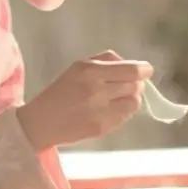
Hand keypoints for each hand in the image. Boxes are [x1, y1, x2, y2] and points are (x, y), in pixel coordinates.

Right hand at [17, 50, 152, 149]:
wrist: (41, 122)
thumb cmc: (60, 90)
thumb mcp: (78, 66)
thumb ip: (106, 60)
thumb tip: (131, 65)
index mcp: (90, 71)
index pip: (131, 70)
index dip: (144, 70)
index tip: (146, 70)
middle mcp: (97, 90)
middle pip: (135, 86)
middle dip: (137, 84)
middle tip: (129, 85)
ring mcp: (100, 111)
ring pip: (134, 103)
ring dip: (132, 99)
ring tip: (120, 98)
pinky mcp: (102, 128)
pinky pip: (124, 117)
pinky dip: (123, 112)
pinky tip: (110, 110)